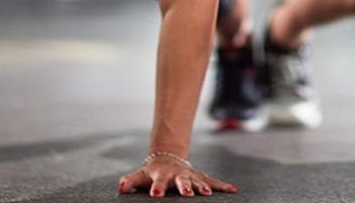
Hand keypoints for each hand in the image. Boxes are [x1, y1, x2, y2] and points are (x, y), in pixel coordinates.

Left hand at [118, 156, 236, 196]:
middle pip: (181, 181)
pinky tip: (233, 190)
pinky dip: (223, 186)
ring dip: (203, 187)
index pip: (158, 183)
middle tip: (187, 194)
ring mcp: (190, 175)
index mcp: (162, 175)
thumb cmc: (152, 172)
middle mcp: (178, 175)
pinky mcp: (200, 177)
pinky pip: (213, 181)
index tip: (156, 195)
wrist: (167, 158)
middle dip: (185, 187)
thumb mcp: (140, 175)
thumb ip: (129, 181)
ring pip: (198, 181)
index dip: (157, 188)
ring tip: (207, 194)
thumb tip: (120, 187)